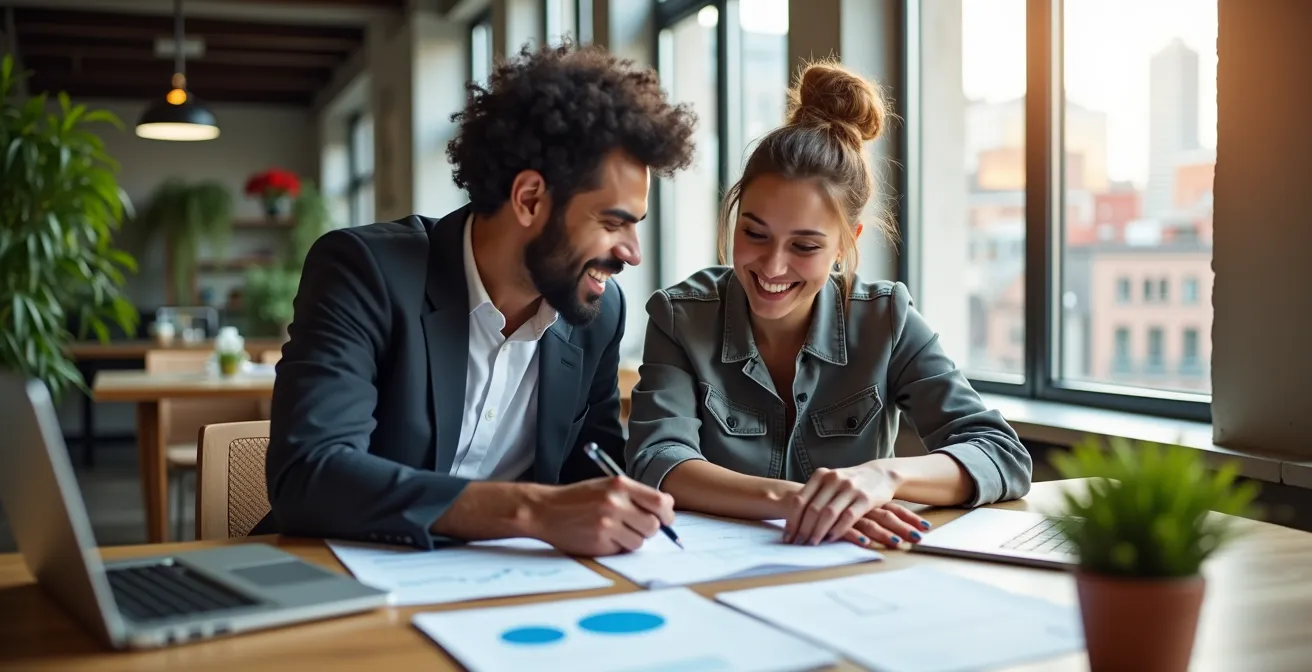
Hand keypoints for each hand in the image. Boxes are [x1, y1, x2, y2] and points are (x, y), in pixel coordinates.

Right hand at [525, 476, 674, 556]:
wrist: (546, 510)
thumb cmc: (578, 498)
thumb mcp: (606, 486)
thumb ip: (635, 494)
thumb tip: (666, 508)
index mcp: (620, 484)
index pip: (660, 502)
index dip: (666, 513)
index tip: (664, 518)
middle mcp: (615, 502)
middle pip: (653, 525)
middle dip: (649, 529)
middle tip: (635, 526)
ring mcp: (607, 524)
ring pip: (639, 541)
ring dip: (632, 539)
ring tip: (615, 530)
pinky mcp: (599, 542)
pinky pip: (622, 550)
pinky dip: (617, 547)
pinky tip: (602, 537)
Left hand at [783, 465, 928, 547]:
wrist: (880, 474)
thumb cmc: (849, 483)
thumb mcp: (830, 483)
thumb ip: (814, 496)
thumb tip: (793, 521)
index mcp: (821, 475)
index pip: (800, 500)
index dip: (792, 520)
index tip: (787, 536)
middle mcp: (833, 479)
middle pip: (812, 508)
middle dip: (803, 529)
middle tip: (797, 544)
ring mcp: (850, 488)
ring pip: (828, 513)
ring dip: (818, 532)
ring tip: (811, 544)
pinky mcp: (866, 498)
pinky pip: (848, 517)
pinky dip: (838, 530)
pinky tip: (831, 540)